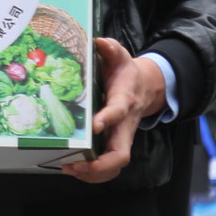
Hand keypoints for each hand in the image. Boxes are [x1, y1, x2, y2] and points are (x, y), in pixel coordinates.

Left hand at [63, 36, 166, 183]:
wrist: (145, 86)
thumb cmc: (125, 72)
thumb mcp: (119, 56)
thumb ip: (110, 48)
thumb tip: (99, 42)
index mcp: (125, 100)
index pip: (120, 112)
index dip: (109, 118)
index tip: (95, 124)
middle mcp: (125, 125)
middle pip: (121, 153)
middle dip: (100, 164)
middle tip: (75, 165)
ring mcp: (121, 137)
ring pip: (115, 164)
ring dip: (94, 173)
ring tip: (70, 170)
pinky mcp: (115, 143)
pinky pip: (108, 165)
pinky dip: (93, 172)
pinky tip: (74, 169)